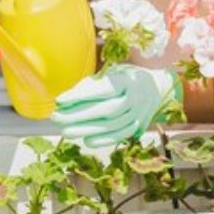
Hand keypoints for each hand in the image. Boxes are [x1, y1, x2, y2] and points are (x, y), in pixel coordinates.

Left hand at [50, 64, 179, 147]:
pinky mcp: (138, 126)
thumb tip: (65, 101)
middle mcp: (136, 97)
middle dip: (79, 115)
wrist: (157, 89)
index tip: (59, 100)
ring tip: (66, 131)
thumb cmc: (124, 79)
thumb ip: (91, 85)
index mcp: (128, 80)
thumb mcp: (111, 74)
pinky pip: (120, 136)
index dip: (81, 95)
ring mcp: (139, 114)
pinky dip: (103, 140)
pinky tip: (86, 140)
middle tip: (56, 118)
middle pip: (106, 109)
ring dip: (87, 129)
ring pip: (112, 125)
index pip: (103, 89)